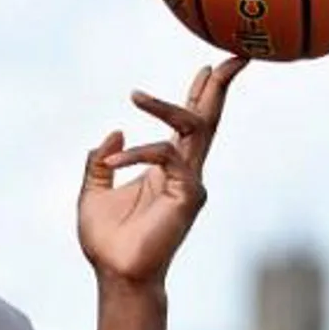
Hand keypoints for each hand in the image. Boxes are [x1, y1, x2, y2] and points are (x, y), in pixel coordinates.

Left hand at [77, 56, 247, 291]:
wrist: (114, 274)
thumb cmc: (107, 240)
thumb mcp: (92, 191)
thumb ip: (101, 161)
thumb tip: (115, 132)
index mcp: (166, 168)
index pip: (189, 124)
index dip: (199, 95)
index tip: (206, 67)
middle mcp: (185, 172)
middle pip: (209, 120)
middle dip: (220, 86)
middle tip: (235, 55)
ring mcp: (190, 183)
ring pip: (191, 128)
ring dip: (166, 107)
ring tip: (136, 95)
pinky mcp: (187, 196)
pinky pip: (166, 157)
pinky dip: (138, 154)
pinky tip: (114, 164)